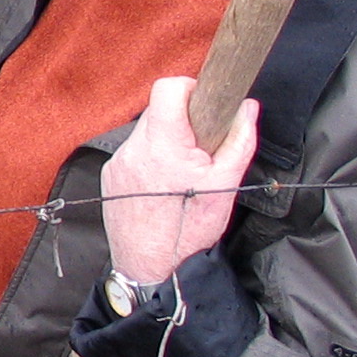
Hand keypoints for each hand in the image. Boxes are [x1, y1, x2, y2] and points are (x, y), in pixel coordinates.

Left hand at [99, 77, 259, 286]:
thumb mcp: (225, 184)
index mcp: (163, 144)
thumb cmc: (189, 231)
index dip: (189, 87)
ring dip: (167, 143)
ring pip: (146, 134)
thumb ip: (239, 140)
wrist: (151, 268)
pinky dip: (151, 161)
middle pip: (158, 111)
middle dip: (182, 122)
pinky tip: (164, 186)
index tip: (203, 104)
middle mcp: (134, 149)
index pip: (168, 88)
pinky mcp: (109, 176)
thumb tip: (247, 107)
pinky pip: (134, 154)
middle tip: (201, 149)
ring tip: (183, 173)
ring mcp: (118, 163)